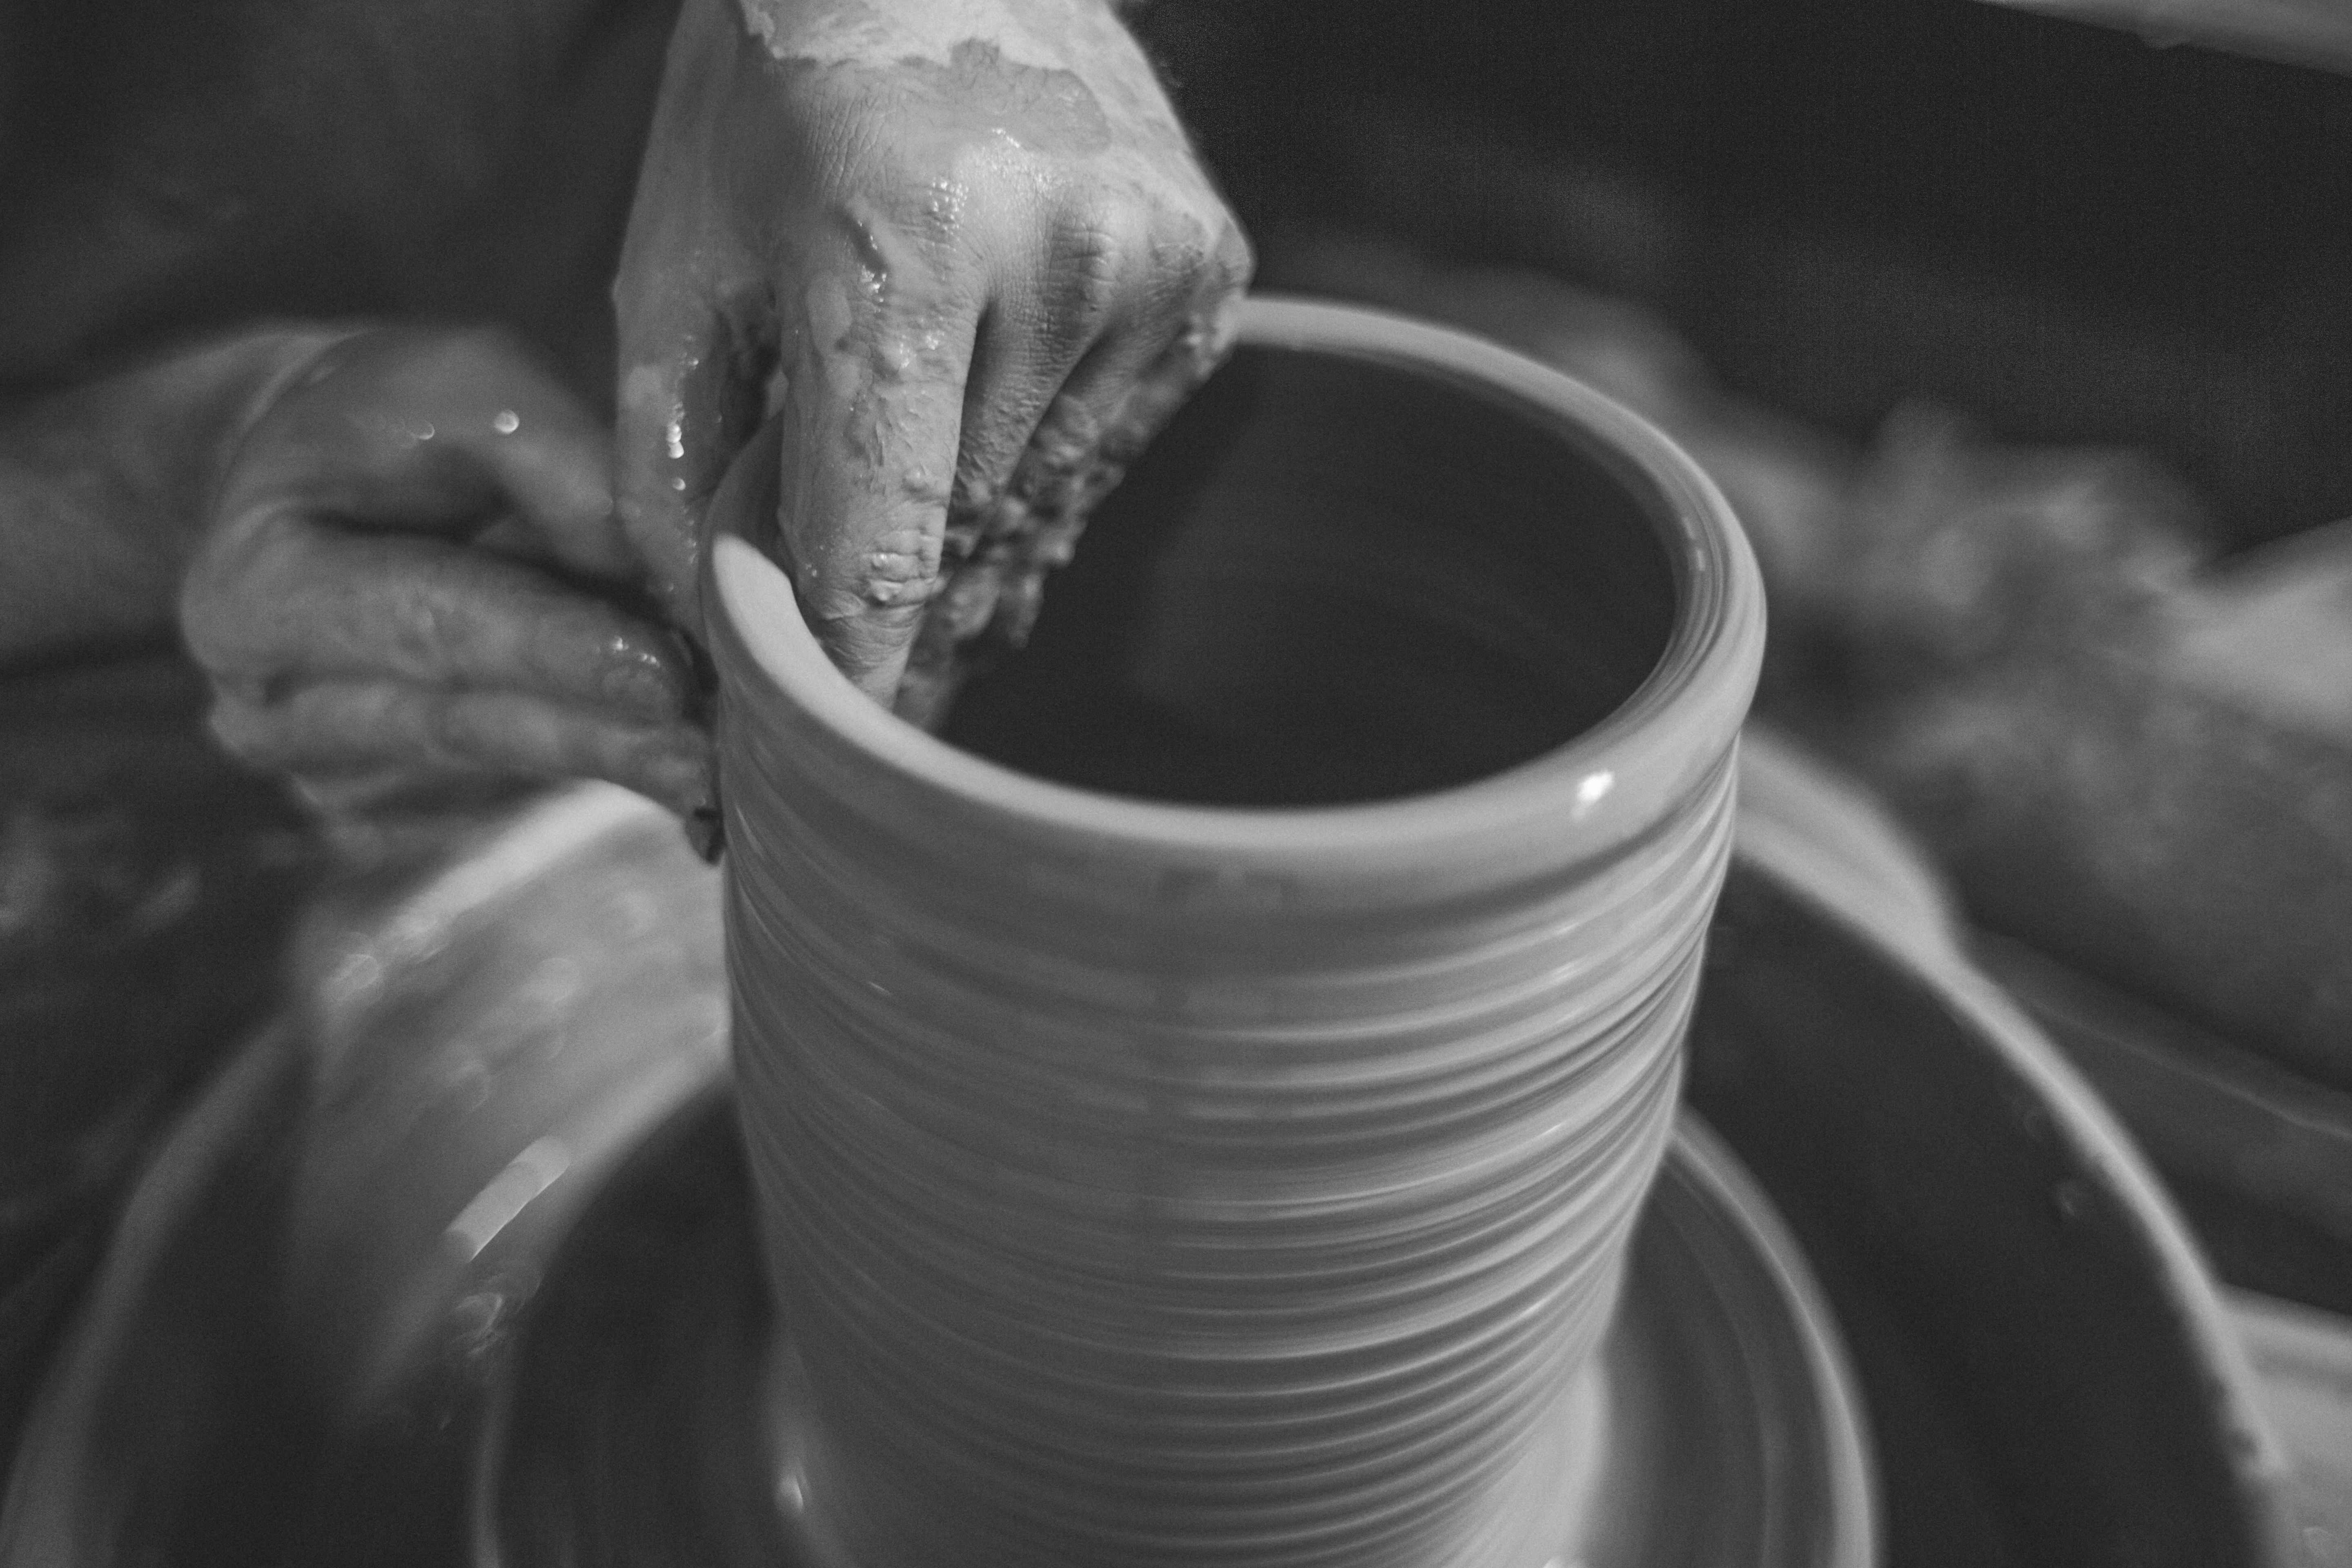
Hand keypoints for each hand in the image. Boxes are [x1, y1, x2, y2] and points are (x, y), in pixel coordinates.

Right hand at [182, 327, 713, 823]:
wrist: (316, 477)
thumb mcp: (469, 384)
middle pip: (473, 722)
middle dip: (608, 733)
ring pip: (511, 763)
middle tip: (719, 751)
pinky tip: (695, 762)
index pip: (430, 625)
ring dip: (625, 760)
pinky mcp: (406, 795)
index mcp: (254, 591)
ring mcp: (340, 766)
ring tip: (730, 761)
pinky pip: (525, 778)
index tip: (664, 674)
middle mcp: (276, 706)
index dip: (553, 649)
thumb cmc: (390, 414)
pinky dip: (613, 759)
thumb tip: (680, 569)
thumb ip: (566, 469)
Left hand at [614, 0, 1251, 712]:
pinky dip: (1041, 455)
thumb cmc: (766, 90)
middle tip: (855, 631)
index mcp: (896, 252)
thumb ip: (679, 469)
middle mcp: (1055, 260)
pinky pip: (1114, 439)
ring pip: (1049, 500)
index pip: (883, 546)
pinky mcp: (1211, 268)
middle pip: (968, 537)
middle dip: (901, 598)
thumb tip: (715, 649)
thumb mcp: (675, 264)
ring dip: (974, 530)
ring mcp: (1152, 262)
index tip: (835, 759)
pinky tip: (989, 403)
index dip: (855, 674)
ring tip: (914, 495)